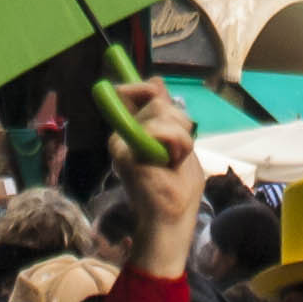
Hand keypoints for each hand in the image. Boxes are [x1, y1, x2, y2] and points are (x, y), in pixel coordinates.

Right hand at [110, 78, 202, 271]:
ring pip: (160, 111)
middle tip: (178, 150)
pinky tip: (171, 161)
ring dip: (180, 136)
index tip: (157, 92)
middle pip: (157, 100)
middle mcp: (124, 134)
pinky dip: (175, 142)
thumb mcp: (178, 143)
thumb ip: (167, 116)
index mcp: (136, 131)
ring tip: (176, 159)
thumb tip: (156, 81)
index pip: (139, 92)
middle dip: (179, 121)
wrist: (170, 221)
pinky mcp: (124, 154)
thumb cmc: (177, 188)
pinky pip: (157, 130)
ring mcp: (121, 144)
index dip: (149, 88)